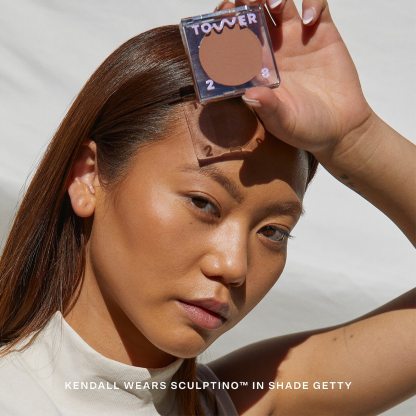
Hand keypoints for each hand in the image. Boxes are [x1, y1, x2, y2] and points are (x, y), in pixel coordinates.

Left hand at [226, 0, 374, 159]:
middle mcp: (272, 49)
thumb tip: (248, 95)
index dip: (227, 24)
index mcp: (255, 68)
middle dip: (247, 1)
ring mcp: (296, 38)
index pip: (234, 39)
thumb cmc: (305, 128)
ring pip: (281, 4)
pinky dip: (313, 3)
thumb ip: (268, 108)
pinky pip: (317, 6)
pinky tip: (310, 20)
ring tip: (275, 4)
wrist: (340, 128)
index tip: (224, 17)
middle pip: (254, 14)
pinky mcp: (322, 33)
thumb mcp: (284, 122)